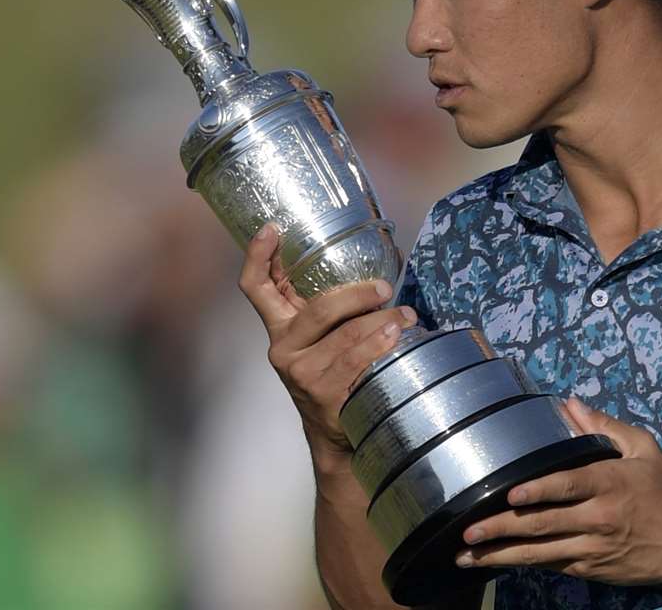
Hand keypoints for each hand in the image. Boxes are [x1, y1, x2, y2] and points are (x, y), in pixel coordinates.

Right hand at [237, 223, 416, 460]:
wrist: (335, 434)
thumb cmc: (336, 371)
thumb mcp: (325, 336)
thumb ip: (336, 305)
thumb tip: (383, 260)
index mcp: (280, 325)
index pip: (255, 287)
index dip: (257, 256)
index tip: (272, 228)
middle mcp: (283, 347)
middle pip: (319, 308)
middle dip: (358, 294)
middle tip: (386, 287)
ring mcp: (301, 372)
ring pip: (345, 334)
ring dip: (382, 320)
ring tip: (406, 315)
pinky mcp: (322, 393)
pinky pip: (355, 361)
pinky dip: (379, 345)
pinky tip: (396, 336)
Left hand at [454, 398, 661, 585]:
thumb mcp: (643, 448)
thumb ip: (604, 426)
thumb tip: (569, 403)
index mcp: (609, 483)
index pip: (567, 487)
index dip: (538, 491)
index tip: (510, 493)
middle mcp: (597, 518)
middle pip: (543, 524)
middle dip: (502, 528)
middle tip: (469, 531)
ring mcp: (592, 547)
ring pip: (541, 552)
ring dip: (502, 554)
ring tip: (467, 555)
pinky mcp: (591, 567)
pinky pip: (553, 564)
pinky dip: (524, 563)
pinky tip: (498, 561)